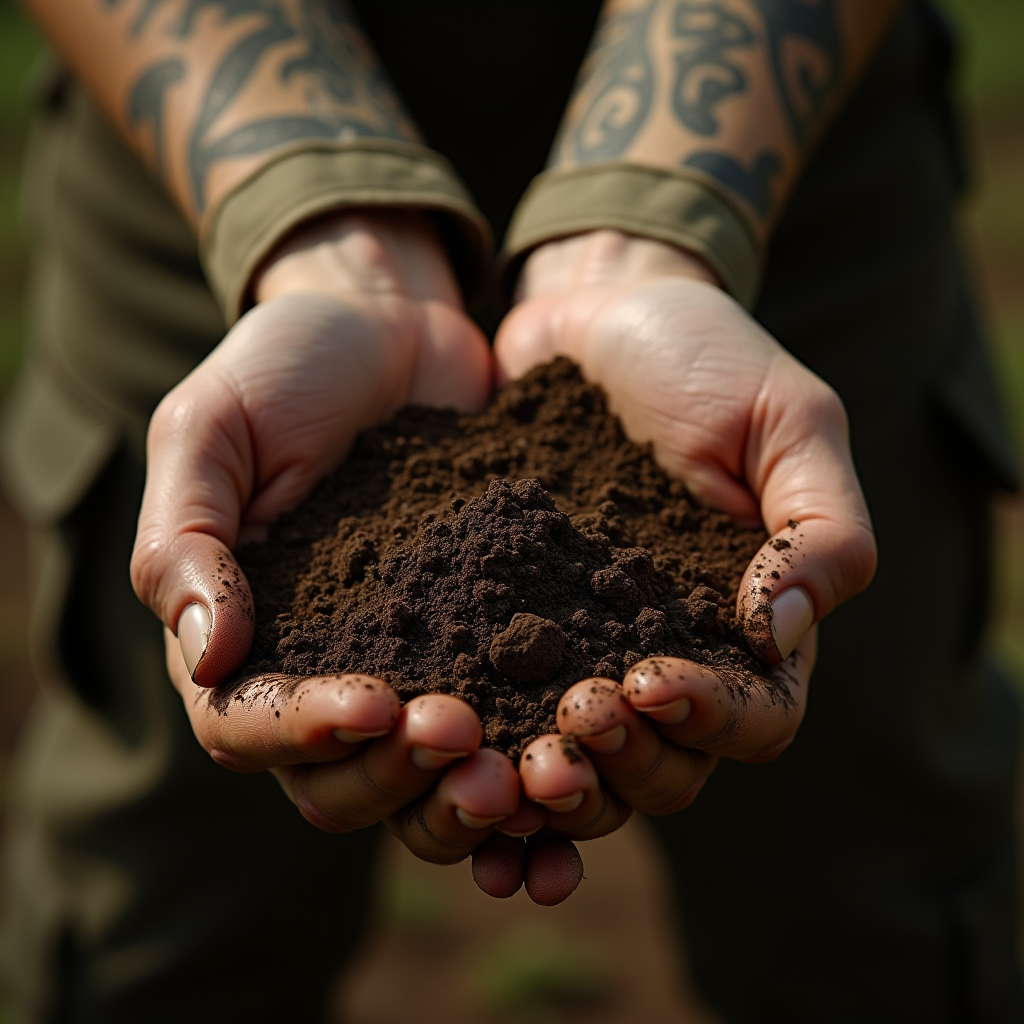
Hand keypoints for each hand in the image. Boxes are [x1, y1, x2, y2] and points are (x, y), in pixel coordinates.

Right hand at [131, 212, 582, 896]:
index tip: (375, 701)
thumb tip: (207, 658)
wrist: (394, 328)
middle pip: (341, 785)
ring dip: (471, 799)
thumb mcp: (212, 429)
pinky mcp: (486, 645)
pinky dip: (536, 763)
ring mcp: (411, 666)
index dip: (306, 735)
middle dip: (400, 778)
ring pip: (426, 783)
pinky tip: (580, 762)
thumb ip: (187, 541)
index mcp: (242, 638)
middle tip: (466, 738)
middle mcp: (322, 673)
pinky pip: (508, 728)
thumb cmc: (289, 366)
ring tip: (532, 772)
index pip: (250, 727)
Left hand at [493, 229, 875, 833]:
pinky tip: (446, 755)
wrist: (596, 312)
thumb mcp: (788, 420)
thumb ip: (818, 528)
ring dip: (551, 783)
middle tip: (570, 718)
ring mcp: (583, 649)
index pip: (755, 718)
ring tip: (503, 760)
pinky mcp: (507, 628)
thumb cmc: (704, 357)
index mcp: (749, 624)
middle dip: (621, 763)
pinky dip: (482, 753)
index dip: (709, 722)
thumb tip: (780, 635)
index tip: (650, 680)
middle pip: (665, 768)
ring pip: (581, 765)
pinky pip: (497, 713)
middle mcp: (668, 655)